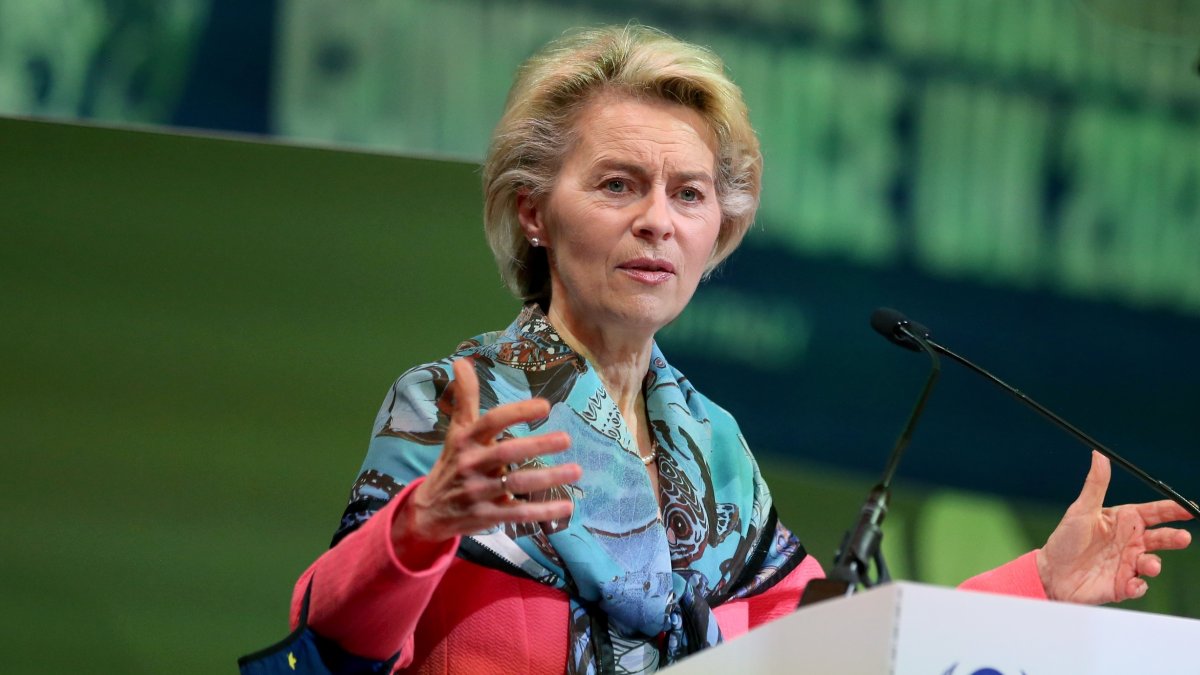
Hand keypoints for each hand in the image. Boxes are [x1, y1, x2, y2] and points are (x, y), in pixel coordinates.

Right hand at [393, 358, 581, 553]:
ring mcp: (479, 492)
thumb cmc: (452, 463)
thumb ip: (465, 397)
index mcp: (466, 441)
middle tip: (567, 439)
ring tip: (576, 470)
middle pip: (506, 453)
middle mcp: (471, 464)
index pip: (492, 422)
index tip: (546, 406)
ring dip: (547, 477)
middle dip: (537, 446)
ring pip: (516, 483)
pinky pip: (518, 514)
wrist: (429, 511)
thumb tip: (461, 360)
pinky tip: (566, 506)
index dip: (518, 413)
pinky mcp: (487, 516)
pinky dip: (543, 512)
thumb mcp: (456, 431)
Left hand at [1037, 451, 1192, 603]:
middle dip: (1174, 537)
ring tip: (1150, 564)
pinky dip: (1138, 586)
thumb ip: (1096, 485)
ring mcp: (1128, 564)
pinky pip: (1137, 586)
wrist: (1050, 573)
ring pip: (1152, 563)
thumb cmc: (1065, 539)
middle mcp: (1129, 542)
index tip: (1188, 508)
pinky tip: (1132, 584)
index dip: (1172, 510)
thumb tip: (1099, 455)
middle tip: (1183, 538)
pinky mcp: (1122, 585)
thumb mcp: (1081, 510)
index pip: (1154, 513)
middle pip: (1161, 538)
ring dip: (1154, 564)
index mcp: (1123, 521)